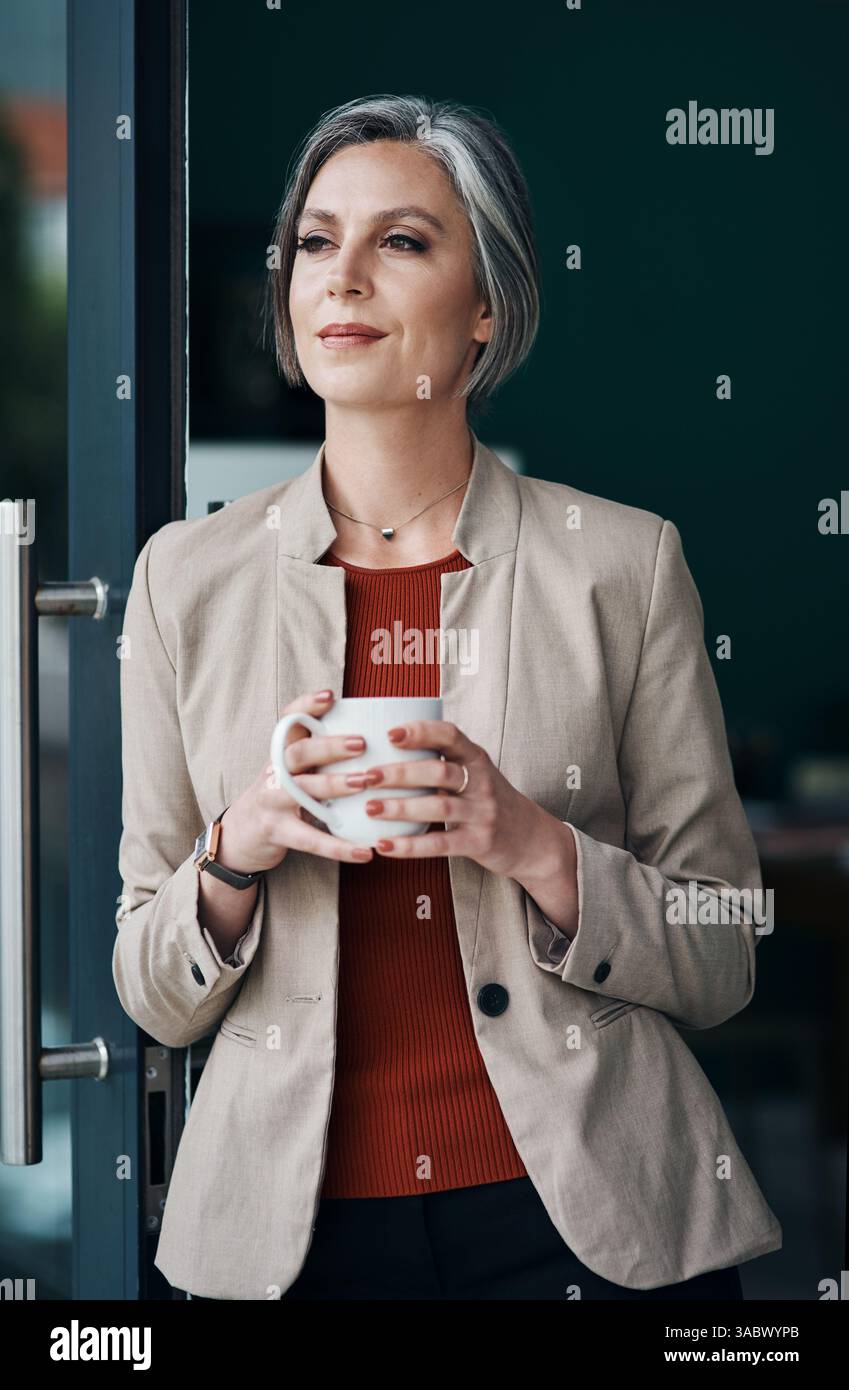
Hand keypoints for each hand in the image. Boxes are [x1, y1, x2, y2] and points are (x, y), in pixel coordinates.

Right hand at [218, 690, 376, 868]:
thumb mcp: (292, 771)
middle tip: (361, 743)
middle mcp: (274, 773)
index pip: (289, 721)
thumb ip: (320, 755)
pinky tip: (365, 852)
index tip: (331, 694)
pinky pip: (310, 840)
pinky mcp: (277, 832)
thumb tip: (376, 738)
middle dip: (329, 746)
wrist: (240, 836)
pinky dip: (338, 847)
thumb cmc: (281, 797)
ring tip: (364, 782)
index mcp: (281, 753)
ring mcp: (273, 802)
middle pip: (298, 753)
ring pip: (301, 790)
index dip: (306, 705)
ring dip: (334, 785)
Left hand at [359, 718, 561, 881]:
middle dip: (400, 772)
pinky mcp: (479, 843)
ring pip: (438, 807)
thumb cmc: (489, 801)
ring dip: (400, 807)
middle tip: (367, 775)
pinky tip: (384, 845)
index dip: (420, 732)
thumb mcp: (475, 773)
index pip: (450, 736)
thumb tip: (385, 748)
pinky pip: (440, 844)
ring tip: (369, 808)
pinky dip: (409, 846)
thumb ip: (442, 761)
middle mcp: (482, 782)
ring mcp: (482, 813)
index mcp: (476, 759)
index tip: (389, 733)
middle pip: (439, 772)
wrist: (531, 839)